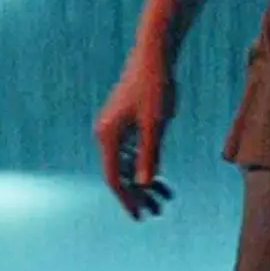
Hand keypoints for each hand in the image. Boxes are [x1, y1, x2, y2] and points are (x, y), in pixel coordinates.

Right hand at [94, 47, 179, 219]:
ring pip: (126, 164)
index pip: (115, 178)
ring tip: (163, 199)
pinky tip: (159, 177)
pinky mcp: (124, 121)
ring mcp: (114, 127)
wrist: (154, 54)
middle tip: (156, 212)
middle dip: (138, 195)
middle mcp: (106, 134)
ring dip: (143, 182)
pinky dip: (144, 165)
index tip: (140, 216)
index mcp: (108, 136)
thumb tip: (144, 184)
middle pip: (120, 174)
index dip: (127, 199)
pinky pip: (131, 152)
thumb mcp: (156, 124)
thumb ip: (150, 155)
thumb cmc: (156, 87)